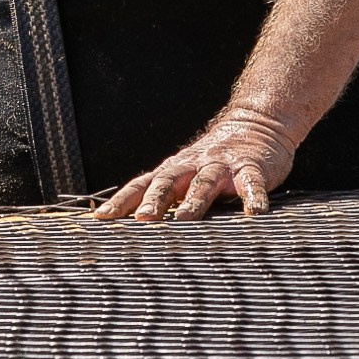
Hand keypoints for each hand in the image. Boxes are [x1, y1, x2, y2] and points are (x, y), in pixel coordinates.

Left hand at [93, 103, 298, 221]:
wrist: (257, 126)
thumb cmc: (212, 163)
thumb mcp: (185, 177)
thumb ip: (164, 200)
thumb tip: (135, 232)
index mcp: (172, 172)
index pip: (140, 186)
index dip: (121, 201)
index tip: (102, 218)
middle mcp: (192, 167)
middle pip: (168, 182)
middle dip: (154, 200)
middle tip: (142, 219)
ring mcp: (221, 167)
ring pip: (204, 183)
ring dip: (194, 200)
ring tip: (185, 218)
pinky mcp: (251, 169)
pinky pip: (252, 185)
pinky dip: (252, 198)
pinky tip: (253, 214)